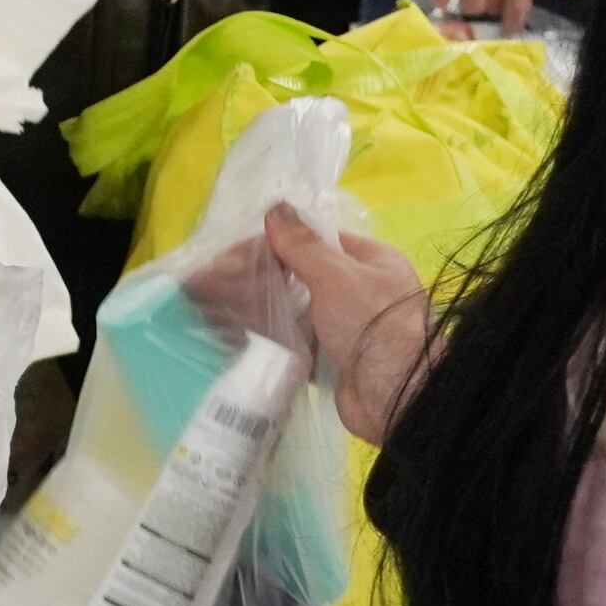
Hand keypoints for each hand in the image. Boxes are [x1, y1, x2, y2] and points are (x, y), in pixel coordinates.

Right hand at [216, 204, 435, 439]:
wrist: (400, 398)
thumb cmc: (376, 326)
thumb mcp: (339, 277)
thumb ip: (303, 244)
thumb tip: (275, 207)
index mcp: (366, 261)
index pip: (310, 241)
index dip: (268, 244)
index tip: (228, 254)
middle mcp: (353, 289)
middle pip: (293, 274)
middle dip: (251, 277)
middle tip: (207, 283)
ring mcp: (337, 326)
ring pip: (286, 308)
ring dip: (249, 306)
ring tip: (206, 307)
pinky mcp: (324, 358)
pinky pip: (286, 339)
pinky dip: (259, 335)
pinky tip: (225, 333)